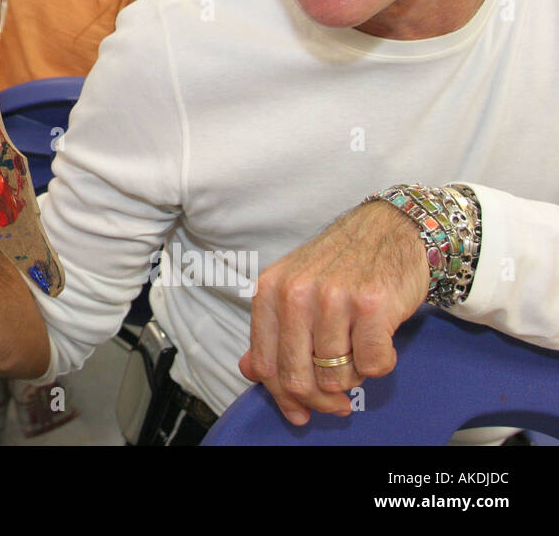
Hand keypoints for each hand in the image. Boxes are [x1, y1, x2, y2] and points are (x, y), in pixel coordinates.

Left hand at [239, 200, 427, 424]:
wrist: (390, 228)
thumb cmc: (342, 263)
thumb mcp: (295, 287)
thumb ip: (272, 330)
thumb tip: (250, 372)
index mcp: (270, 290)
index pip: (265, 364)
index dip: (283, 397)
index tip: (300, 412)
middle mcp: (296, 293)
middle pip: (297, 377)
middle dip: (320, 401)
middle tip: (338, 404)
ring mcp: (332, 298)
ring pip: (336, 377)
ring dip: (353, 377)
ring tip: (359, 352)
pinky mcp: (371, 306)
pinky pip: (372, 365)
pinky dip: (379, 364)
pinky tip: (379, 342)